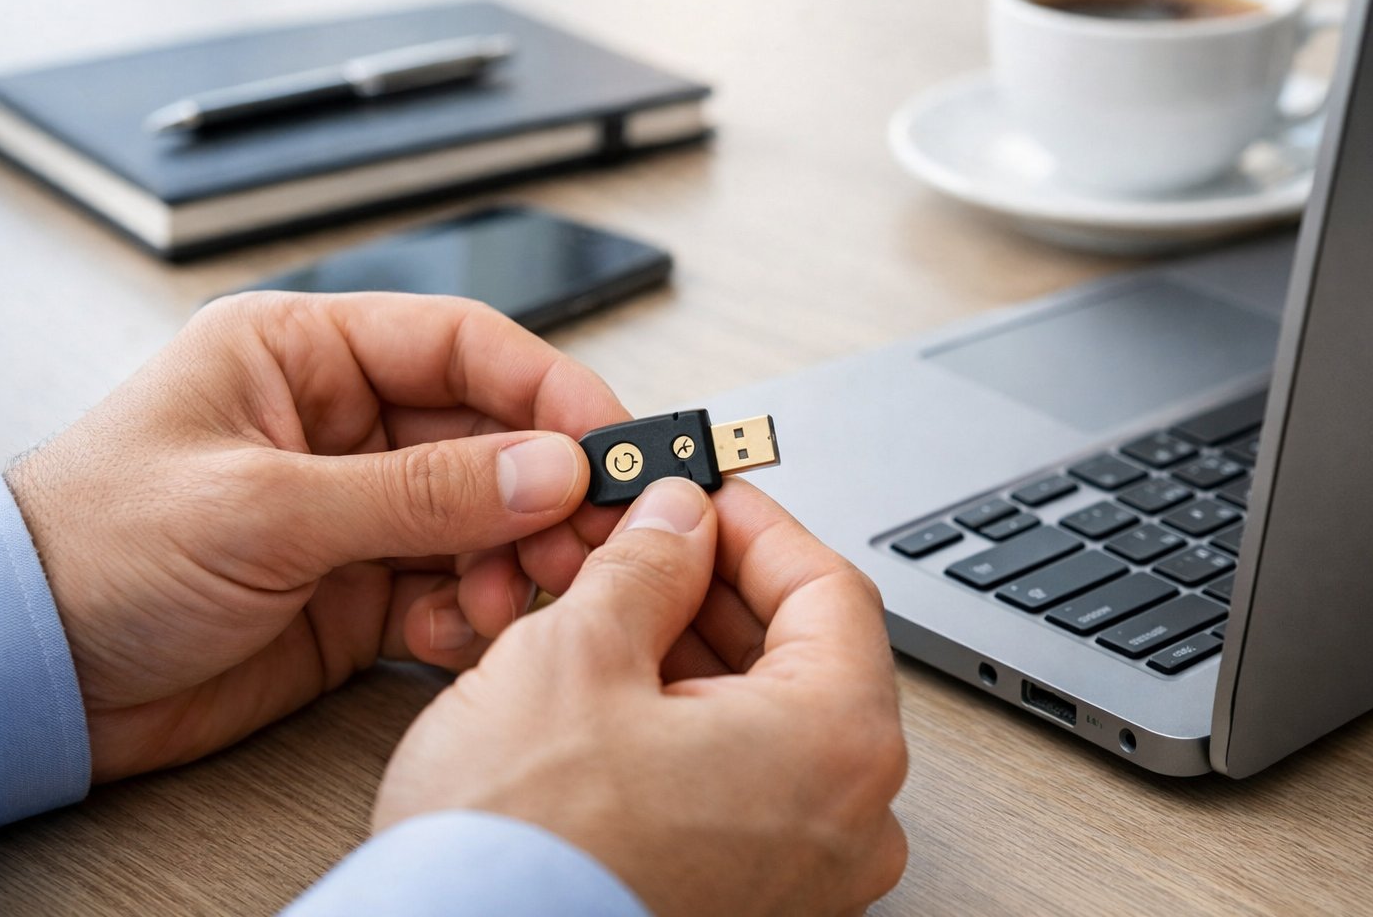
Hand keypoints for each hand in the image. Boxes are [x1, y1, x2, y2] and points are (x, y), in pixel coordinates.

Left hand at [4, 292, 627, 780]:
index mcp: (304, 357)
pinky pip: (457, 585)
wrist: (30, 680)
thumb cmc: (92, 554)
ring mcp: (357, 509)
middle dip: (544, 487)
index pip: (461, 343)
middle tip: (586, 536)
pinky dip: (475, 610)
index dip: (546, 387)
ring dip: (516, 556)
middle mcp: (342, 425)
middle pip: (490, 433)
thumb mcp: (264, 507)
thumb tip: (549, 469)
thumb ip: (419, 491)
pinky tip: (451, 631)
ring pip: (486, 515)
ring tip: (512, 595)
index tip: (608, 439)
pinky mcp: (361, 587)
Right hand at [374, 477, 908, 916]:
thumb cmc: (523, 857)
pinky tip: (616, 684)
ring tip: (607, 606)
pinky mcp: (753, 899)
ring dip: (688, 648)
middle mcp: (849, 819)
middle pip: (799, 651)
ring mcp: (806, 871)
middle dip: (708, 584)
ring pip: (764, 714)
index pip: (828, 587)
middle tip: (640, 542)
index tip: (703, 496)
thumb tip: (676, 523)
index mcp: (838, 745)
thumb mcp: (577, 655)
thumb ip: (648, 565)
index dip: (753, 525)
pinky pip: (740, 778)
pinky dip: (685, 720)